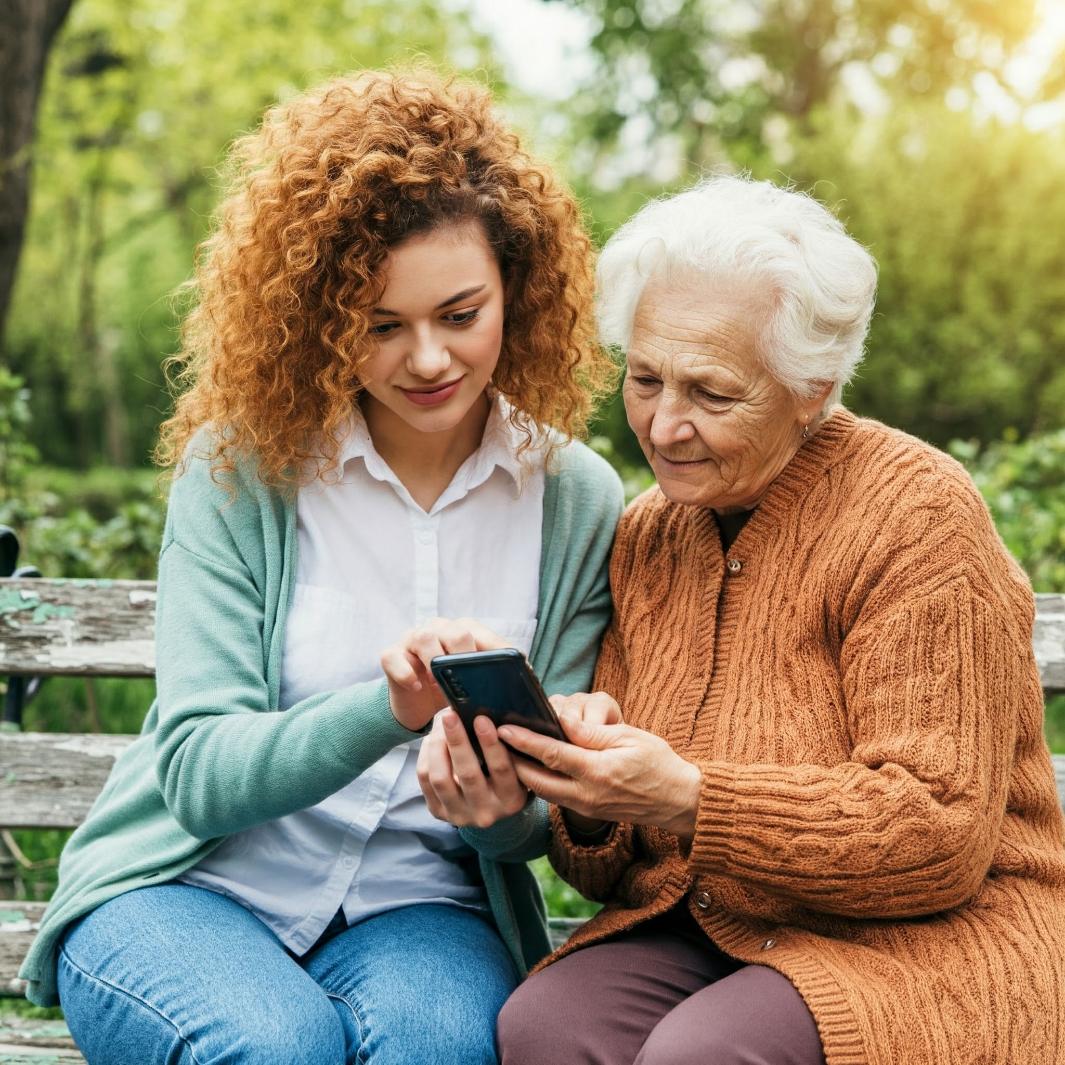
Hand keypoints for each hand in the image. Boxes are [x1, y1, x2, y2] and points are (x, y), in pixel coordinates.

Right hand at [379, 617, 507, 731]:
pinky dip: (406, 672)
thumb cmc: (450, 689)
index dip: (497, 650)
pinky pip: (393, 656)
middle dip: (466, 656)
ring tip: (440, 684)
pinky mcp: (390, 655)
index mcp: (462, 631)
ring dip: (435, 661)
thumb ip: (494, 677)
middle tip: (470, 682)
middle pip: (456, 631)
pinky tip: (417, 686)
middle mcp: (438, 629)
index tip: (508, 671)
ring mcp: (411, 639)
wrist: (415, 703)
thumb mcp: (473, 684)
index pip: (482, 633)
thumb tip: (527, 677)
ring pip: (424, 637)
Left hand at [417, 710, 529, 828]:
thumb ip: (504, 744)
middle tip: (450, 716)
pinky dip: (427, 754)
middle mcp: (486, 812)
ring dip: (437, 746)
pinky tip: (433, 738)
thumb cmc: (504, 776)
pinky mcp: (439, 812)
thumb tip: (478, 711)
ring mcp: (460, 814)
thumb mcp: (514, 765)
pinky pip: (425, 780)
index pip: (500, 769)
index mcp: (511, 799)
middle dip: (457, 741)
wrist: (489, 807)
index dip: (490, 743)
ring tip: (440, 724)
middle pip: (468, 774)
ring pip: (441, 778)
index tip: (481, 718)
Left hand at [500, 715, 700, 839]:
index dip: (524, 740)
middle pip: (536, 780)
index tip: (502, 727)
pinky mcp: (588, 811)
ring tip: (505, 750)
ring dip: (522, 773)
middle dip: (511, 761)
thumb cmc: (658, 762)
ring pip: (543, 791)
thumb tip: (561, 722)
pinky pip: (555, 796)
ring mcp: (586, 807)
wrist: (679, 800)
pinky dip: (539, 781)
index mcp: (598, 772)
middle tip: (491, 740)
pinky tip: (529, 766)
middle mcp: (587, 794)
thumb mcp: (629, 738)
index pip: (551, 754)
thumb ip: (592, 733)